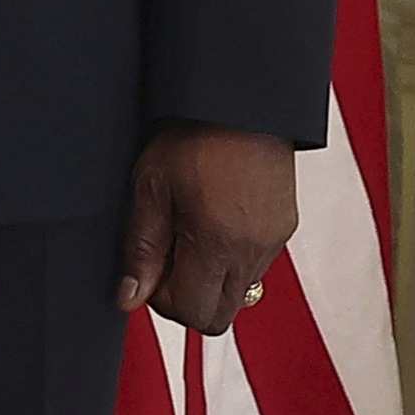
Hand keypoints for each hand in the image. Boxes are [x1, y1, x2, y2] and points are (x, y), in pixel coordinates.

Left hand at [121, 124, 296, 334]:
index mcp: (219, 243)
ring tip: (189, 234)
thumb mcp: (151, 188)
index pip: (193, 313)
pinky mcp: (285, 227)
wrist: (241, 100)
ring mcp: (274, 240)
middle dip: (186, 299)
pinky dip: (230, 261)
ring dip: (209, 280)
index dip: (162, 301)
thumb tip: (130, 298)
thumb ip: (141, 249)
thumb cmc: (192, 135)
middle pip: (220, 315)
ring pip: (240, 293)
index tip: (149, 270)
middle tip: (166, 258)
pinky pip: (256, 267)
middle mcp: (254, 250)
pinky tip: (212, 222)